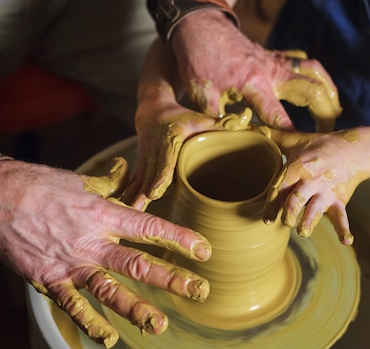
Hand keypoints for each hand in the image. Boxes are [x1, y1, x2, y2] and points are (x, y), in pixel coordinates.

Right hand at [0, 158, 211, 347]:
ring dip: (134, 308)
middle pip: (137, 262)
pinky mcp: (49, 279)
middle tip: (198, 291)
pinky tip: (108, 336)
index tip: (204, 250)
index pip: (149, 226)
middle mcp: (91, 240)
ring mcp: (70, 263)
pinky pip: (72, 304)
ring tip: (158, 324)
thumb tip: (127, 168)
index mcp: (102, 213)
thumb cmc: (41, 186)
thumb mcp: (80, 181)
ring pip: (108, 289)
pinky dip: (89, 322)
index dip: (179, 238)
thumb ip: (109, 182)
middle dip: (170, 278)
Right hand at [123, 88, 252, 209]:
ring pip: (137, 181)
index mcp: (168, 140)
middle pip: (148, 175)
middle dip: (143, 193)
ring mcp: (143, 160)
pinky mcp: (138, 168)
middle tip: (138, 211)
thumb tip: (247, 117)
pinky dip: (126, 197)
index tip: (156, 192)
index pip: (165, 160)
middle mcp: (152, 151)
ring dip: (132, 199)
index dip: (160, 176)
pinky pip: (131, 184)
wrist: (152, 112)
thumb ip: (223, 123)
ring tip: (128, 217)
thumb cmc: (183, 118)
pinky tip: (122, 212)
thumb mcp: (201, 119)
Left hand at [171, 10, 341, 130]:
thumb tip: (225, 139)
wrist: (201, 25)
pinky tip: (320, 86)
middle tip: (328, 132)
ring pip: (314, 73)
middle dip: (325, 113)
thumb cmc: (199, 58)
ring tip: (334, 110)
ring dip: (328, 91)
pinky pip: (303, 63)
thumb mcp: (201, 91)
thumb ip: (215, 117)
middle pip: (311, 92)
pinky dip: (315, 74)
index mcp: (254, 83)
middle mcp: (272, 72)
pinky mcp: (275, 55)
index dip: (291, 135)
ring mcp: (276, 61)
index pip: (278, 116)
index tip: (302, 149)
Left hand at [262, 129, 369, 244]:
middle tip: (285, 222)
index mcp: (297, 168)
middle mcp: (311, 181)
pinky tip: (347, 241)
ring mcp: (326, 192)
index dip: (272, 202)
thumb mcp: (295, 139)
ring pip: (316, 209)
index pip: (281, 186)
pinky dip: (345, 230)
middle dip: (290, 211)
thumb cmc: (319, 146)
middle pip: (298, 198)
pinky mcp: (339, 200)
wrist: (354, 150)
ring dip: (310, 221)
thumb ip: (271, 136)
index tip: (266, 218)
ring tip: (302, 232)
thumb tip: (247, 124)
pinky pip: (342, 217)